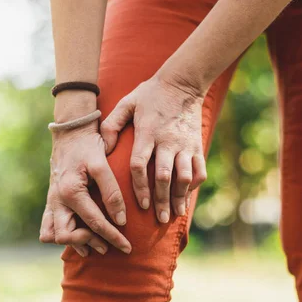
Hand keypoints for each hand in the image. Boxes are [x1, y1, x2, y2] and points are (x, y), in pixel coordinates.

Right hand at [39, 96, 131, 255]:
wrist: (71, 132)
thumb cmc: (89, 146)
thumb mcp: (102, 165)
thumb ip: (112, 192)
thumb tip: (121, 220)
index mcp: (71, 192)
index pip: (94, 223)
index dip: (113, 237)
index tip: (128, 247)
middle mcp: (57, 199)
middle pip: (66, 236)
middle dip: (90, 242)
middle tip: (109, 245)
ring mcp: (51, 201)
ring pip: (52, 235)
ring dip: (73, 242)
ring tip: (96, 244)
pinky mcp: (51, 200)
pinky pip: (48, 227)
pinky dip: (63, 235)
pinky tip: (81, 238)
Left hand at [100, 73, 206, 223]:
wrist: (183, 82)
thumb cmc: (149, 94)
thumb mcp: (126, 103)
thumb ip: (112, 124)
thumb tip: (103, 149)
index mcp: (147, 133)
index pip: (141, 165)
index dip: (140, 187)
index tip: (140, 205)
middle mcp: (167, 141)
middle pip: (164, 176)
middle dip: (161, 200)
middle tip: (159, 219)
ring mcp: (185, 144)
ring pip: (184, 177)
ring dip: (180, 197)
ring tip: (175, 214)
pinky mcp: (197, 145)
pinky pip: (199, 170)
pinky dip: (194, 185)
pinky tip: (186, 196)